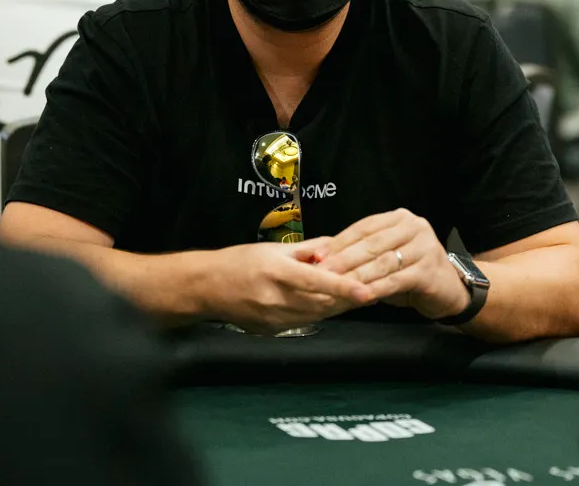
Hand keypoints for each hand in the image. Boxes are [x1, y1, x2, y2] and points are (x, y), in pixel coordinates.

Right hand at [208, 238, 373, 332]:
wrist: (206, 288)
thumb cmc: (239, 261)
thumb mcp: (273, 248)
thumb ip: (306, 250)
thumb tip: (334, 248)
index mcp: (277, 272)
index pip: (317, 281)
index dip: (344, 287)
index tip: (367, 292)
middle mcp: (277, 298)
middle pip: (323, 303)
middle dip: (348, 299)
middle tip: (372, 290)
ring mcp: (274, 319)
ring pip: (317, 315)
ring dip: (337, 307)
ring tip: (354, 297)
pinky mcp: (273, 331)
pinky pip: (304, 322)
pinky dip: (319, 313)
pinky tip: (326, 304)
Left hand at [316, 209, 468, 320]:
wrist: (449, 290)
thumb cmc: (410, 272)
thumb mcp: (386, 257)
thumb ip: (362, 254)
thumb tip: (323, 258)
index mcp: (399, 218)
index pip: (364, 227)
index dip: (339, 241)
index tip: (317, 255)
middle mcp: (415, 226)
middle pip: (372, 243)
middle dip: (344, 259)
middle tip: (322, 271)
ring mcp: (425, 247)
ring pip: (383, 262)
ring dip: (357, 275)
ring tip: (337, 285)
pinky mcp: (429, 270)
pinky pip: (396, 280)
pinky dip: (376, 288)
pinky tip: (361, 296)